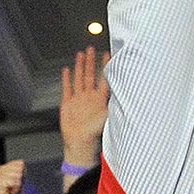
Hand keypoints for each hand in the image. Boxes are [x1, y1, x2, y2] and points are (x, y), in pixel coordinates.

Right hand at [60, 47, 108, 166]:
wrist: (80, 144)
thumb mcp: (109, 117)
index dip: (106, 66)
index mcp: (100, 99)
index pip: (104, 78)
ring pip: (79, 78)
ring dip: (80, 66)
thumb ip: (116, 104)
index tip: (109, 54)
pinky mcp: (68, 104)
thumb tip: (127, 93)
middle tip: (91, 48)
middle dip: (91, 61)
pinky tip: (67, 70)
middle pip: (91, 75)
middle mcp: (89, 97)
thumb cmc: (95, 134)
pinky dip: (66, 79)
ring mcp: (78, 100)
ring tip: (81, 54)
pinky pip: (67, 88)